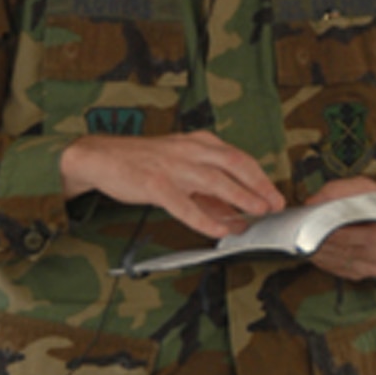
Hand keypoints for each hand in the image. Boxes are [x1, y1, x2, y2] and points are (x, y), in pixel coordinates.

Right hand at [60, 133, 284, 239]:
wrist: (100, 157)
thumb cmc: (141, 163)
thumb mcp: (179, 168)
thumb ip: (206, 190)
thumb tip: (234, 214)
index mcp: (197, 143)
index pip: (238, 157)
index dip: (260, 176)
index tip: (275, 194)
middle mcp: (189, 150)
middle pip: (234, 165)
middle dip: (259, 185)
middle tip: (275, 204)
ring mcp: (172, 166)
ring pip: (214, 181)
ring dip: (240, 198)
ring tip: (257, 213)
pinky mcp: (154, 183)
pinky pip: (184, 204)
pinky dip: (203, 219)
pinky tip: (218, 232)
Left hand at [304, 177, 375, 280]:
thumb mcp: (365, 187)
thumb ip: (340, 191)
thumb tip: (313, 203)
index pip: (369, 234)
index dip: (343, 230)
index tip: (320, 221)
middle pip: (352, 248)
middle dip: (326, 238)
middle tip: (305, 229)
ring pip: (341, 260)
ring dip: (320, 249)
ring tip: (305, 236)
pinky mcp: (361, 274)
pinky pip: (337, 268)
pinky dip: (322, 256)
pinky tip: (313, 245)